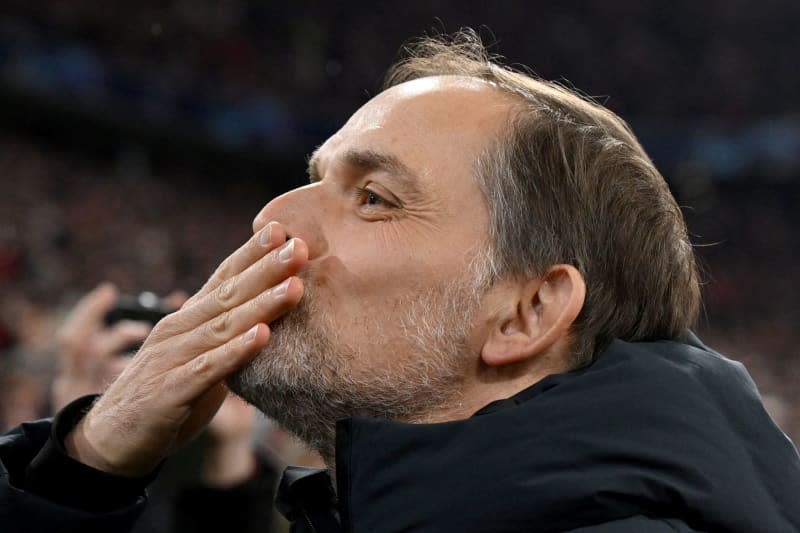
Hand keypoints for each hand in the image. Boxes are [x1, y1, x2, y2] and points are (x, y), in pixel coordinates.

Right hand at [65, 222, 306, 476]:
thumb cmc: (167, 395)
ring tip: (294, 287)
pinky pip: (208, 369)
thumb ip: (227, 338)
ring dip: (261, 305)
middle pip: (228, 293)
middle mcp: (179, 330)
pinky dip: (236, 352)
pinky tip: (262, 337)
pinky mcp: (170, 391)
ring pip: (223, 326)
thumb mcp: (200, 359)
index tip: (284, 229)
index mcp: (189, 319)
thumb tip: (267, 322)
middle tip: (300, 246)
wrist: (111, 440)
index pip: (224, 278)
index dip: (252, 254)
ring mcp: (173, 358)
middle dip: (266, 269)